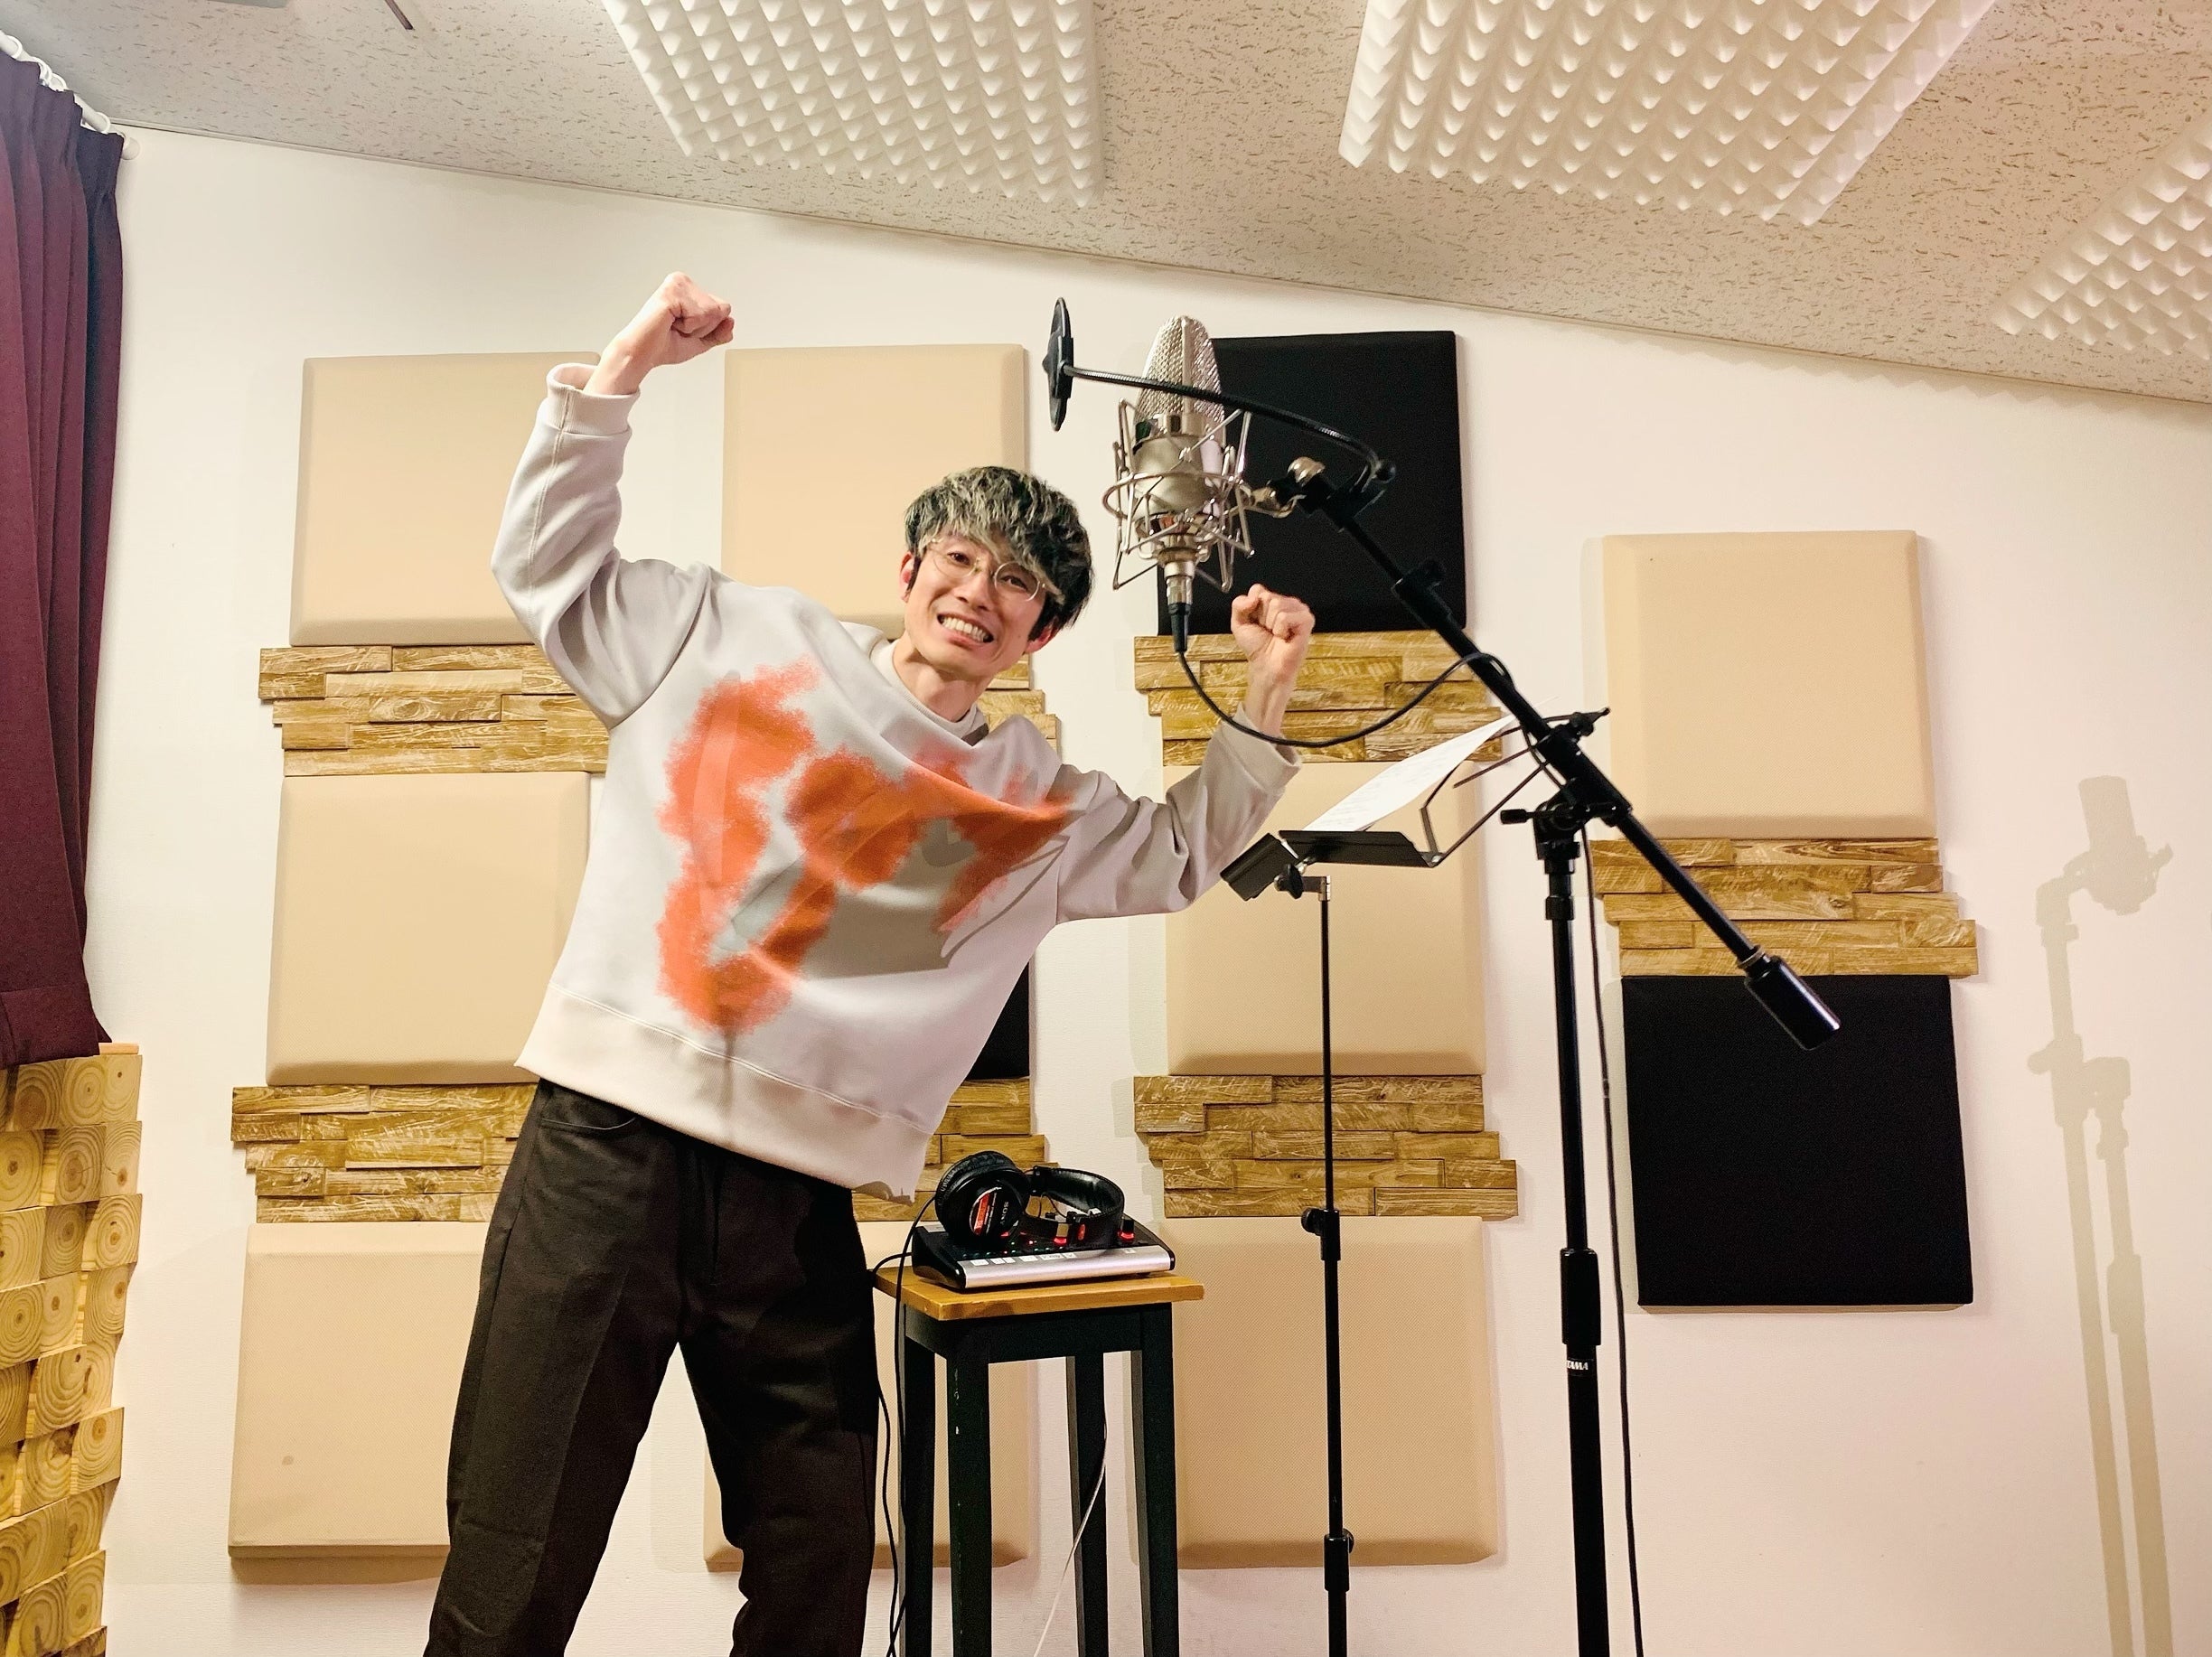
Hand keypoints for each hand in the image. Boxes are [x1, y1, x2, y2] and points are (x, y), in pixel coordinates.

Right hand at [585, 273, 733, 395]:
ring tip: (673, 326)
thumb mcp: (701, 341)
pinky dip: (688, 327)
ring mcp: (677, 284)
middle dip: (704, 328)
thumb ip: (719, 332)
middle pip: (721, 308)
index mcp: (689, 288)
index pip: (723, 308)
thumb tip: (731, 320)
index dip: (708, 328)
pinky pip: (700, 315)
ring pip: (713, 311)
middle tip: (678, 329)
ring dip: (695, 328)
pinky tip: (670, 323)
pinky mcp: (672, 292)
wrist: (642, 354)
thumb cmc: (663, 345)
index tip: (685, 329)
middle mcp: (683, 282)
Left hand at [1229, 584, 1314, 738]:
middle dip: (1262, 617)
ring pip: (1276, 605)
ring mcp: (1299, 610)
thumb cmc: (1257, 647)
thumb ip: (1238, 605)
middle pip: (1266, 597)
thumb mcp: (1239, 623)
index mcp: (1273, 601)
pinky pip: (1285, 617)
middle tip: (1268, 631)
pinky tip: (1285, 637)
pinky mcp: (1306, 620)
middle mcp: (1287, 603)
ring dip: (1271, 625)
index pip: (1258, 590)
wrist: (1266, 666)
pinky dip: (1280, 629)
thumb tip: (1253, 598)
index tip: (1257, 623)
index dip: (1252, 609)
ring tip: (1277, 634)